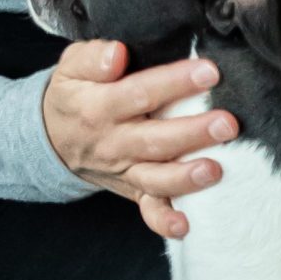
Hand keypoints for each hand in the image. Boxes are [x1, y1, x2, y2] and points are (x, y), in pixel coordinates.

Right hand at [41, 40, 238, 238]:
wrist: (53, 138)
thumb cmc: (75, 94)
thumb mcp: (71, 67)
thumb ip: (92, 57)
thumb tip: (118, 54)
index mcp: (98, 107)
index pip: (138, 93)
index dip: (174, 83)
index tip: (209, 71)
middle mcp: (113, 142)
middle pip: (154, 139)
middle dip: (192, 133)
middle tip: (227, 123)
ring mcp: (124, 170)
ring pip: (156, 178)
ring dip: (185, 177)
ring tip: (214, 170)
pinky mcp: (133, 189)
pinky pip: (148, 210)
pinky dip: (164, 221)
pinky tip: (185, 225)